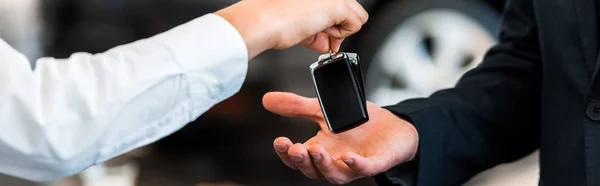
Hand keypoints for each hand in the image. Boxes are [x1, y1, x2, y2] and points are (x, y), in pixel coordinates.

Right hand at [216, 0, 367, 58]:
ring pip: (357, 16)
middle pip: (350, 9)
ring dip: (338, 30)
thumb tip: (331, 40)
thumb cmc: (271, 17)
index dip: (330, 20)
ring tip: (314, 30)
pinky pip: (356, 25)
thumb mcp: (301, 19)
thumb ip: (320, 25)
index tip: (317, 27)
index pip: (338, 5)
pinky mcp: (339, 5)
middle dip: (336, 25)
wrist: (261, 21)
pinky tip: (319, 31)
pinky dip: (340, 35)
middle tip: (316, 32)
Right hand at [262, 92, 418, 183]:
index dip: (286, 153)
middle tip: (295, 148)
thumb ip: (296, 107)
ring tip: (315, 150)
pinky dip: (354, 165)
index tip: (279, 140)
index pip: (297, 158)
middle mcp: (333, 162)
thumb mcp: (322, 111)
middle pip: (311, 169)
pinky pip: (362, 169)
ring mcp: (353, 165)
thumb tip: (267, 99)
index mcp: (319, 150)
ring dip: (322, 164)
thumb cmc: (357, 124)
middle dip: (301, 160)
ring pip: (333, 174)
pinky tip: (348, 157)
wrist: (393, 127)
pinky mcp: (373, 163)